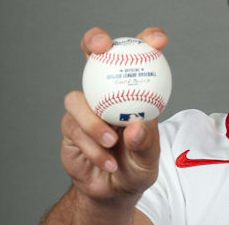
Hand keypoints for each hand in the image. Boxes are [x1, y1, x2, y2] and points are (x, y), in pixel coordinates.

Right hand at [60, 27, 167, 204]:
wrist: (113, 190)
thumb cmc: (137, 165)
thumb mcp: (150, 157)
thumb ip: (145, 141)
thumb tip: (136, 125)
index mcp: (135, 87)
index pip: (140, 53)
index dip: (147, 39)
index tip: (158, 41)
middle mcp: (107, 88)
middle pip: (93, 52)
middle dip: (94, 40)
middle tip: (102, 47)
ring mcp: (86, 105)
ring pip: (78, 99)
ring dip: (94, 122)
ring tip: (112, 142)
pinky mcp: (70, 125)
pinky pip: (74, 128)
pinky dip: (93, 147)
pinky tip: (106, 161)